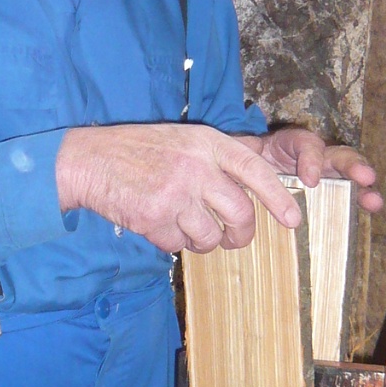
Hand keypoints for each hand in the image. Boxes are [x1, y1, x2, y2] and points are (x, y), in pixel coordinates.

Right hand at [57, 123, 302, 254]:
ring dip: (204, 241)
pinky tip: (160, 223)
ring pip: (210, 236)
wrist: (92, 160)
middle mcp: (196, 167)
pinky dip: (173, 242)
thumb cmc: (142, 151)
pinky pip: (179, 245)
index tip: (292, 220)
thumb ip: (219, 161)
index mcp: (208, 143)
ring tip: (188, 227)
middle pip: (240, 213)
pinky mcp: (154, 218)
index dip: (278, 197)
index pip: (255, 170)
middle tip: (235, 238)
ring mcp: (175, 194)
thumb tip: (255, 188)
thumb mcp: (186, 141)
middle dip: (242, 234)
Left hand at [238, 127, 383, 212]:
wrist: (250, 176)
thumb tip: (247, 148)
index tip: (310, 180)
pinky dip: (360, 200)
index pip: (306, 144)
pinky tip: (371, 207)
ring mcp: (326, 174)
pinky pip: (347, 195)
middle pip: (338, 155)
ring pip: (350, 175)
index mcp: (293, 144)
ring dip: (363, 187)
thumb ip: (247, 148)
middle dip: (352, 166)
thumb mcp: (246, 152)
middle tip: (364, 177)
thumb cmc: (251, 162)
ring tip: (374, 200)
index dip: (311, 159)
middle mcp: (315, 157)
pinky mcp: (329, 192)